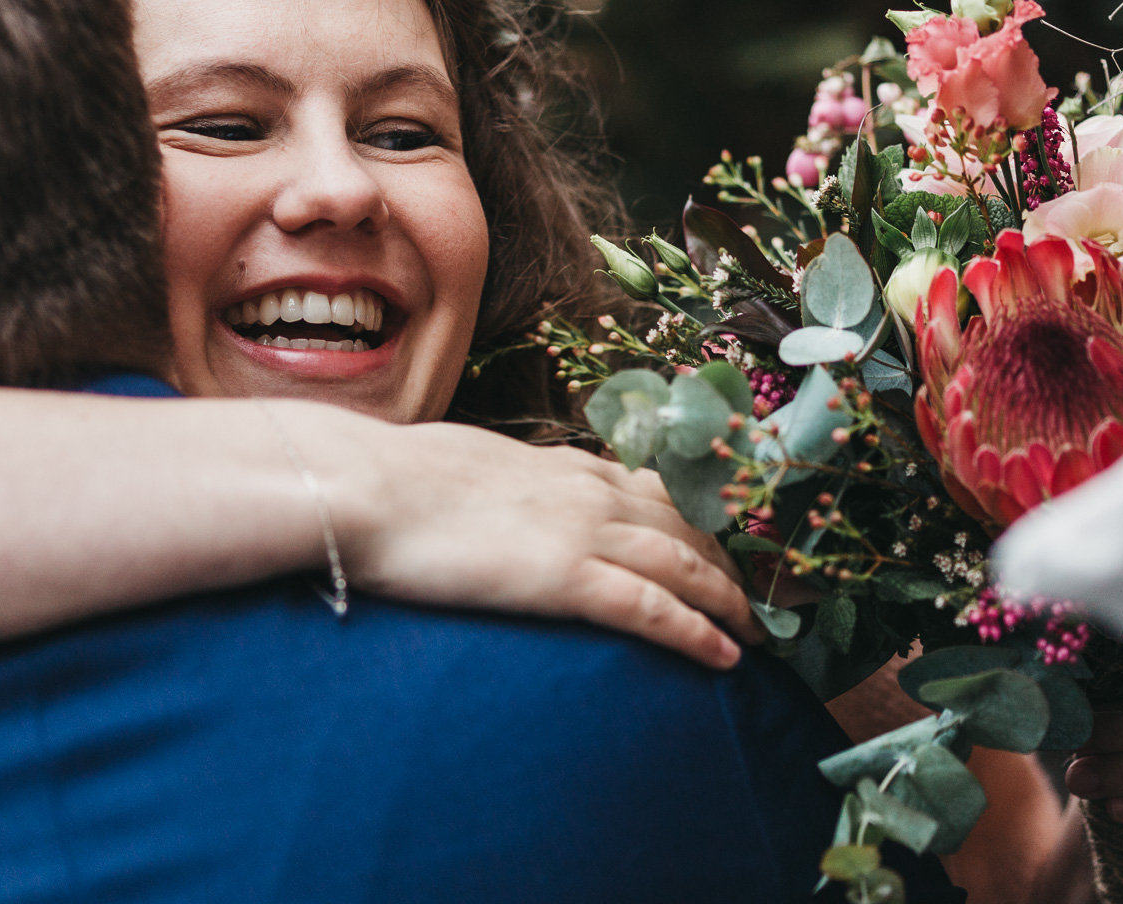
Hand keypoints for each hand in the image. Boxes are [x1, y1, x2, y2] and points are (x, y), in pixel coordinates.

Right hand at [341, 421, 762, 669]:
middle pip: (685, 526)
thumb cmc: (395, 479)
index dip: (698, 520)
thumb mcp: (466, 465)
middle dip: (728, 562)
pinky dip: (696, 632)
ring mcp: (582, 533)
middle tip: (757, 597)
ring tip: (755, 634)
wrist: (364, 486)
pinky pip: (651, 609)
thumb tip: (503, 498)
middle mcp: (588, 492)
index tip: (723, 545)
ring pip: (684, 565)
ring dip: (729, 601)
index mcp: (564, 465)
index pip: (655, 490)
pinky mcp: (565, 578)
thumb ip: (505, 482)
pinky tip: (724, 657)